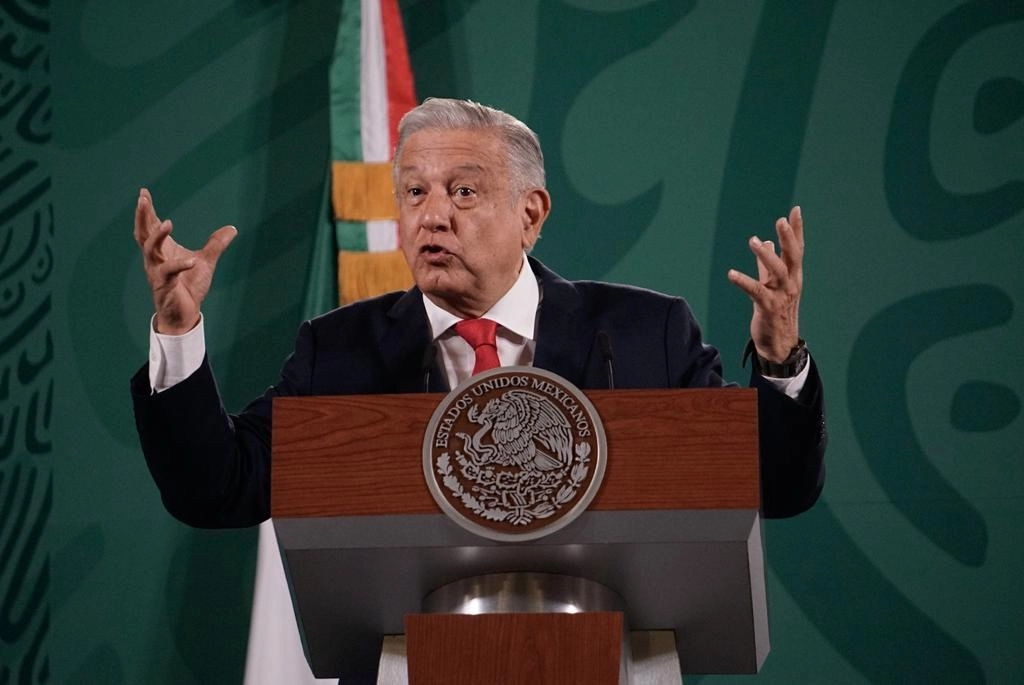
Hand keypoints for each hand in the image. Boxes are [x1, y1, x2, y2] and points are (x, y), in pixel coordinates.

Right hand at [134, 188, 236, 334]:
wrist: (185, 314)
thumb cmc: (189, 287)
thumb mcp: (205, 261)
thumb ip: (216, 244)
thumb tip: (232, 228)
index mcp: (162, 251)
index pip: (151, 227)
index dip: (147, 211)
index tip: (144, 192)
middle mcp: (155, 259)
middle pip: (143, 234)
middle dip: (142, 216)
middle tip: (143, 199)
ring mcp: (157, 271)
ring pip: (150, 250)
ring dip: (158, 236)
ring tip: (168, 223)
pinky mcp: (164, 285)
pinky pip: (169, 272)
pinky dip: (180, 265)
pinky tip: (191, 260)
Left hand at [727, 206, 803, 361]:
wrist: (778, 343)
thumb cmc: (776, 312)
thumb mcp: (774, 284)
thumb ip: (767, 264)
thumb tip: (766, 242)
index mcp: (793, 276)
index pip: (796, 249)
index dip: (797, 230)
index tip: (795, 210)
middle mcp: (791, 284)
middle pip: (793, 257)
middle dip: (788, 238)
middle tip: (781, 220)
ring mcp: (782, 296)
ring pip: (778, 272)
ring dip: (766, 256)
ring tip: (754, 241)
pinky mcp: (768, 308)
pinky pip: (756, 292)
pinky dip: (744, 281)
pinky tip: (731, 273)